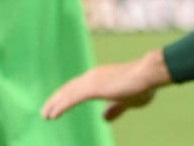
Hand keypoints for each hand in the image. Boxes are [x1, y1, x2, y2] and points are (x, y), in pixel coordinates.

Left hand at [41, 51, 168, 121]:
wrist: (148, 74)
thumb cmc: (141, 86)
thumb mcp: (126, 102)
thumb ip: (114, 109)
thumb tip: (104, 118)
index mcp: (98, 78)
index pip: (77, 88)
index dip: (66, 96)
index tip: (56, 105)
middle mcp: (92, 77)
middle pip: (68, 89)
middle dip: (56, 100)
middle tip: (45, 112)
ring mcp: (91, 81)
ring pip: (67, 93)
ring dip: (54, 104)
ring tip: (45, 115)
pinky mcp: (93, 88)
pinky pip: (72, 99)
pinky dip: (61, 106)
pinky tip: (53, 114)